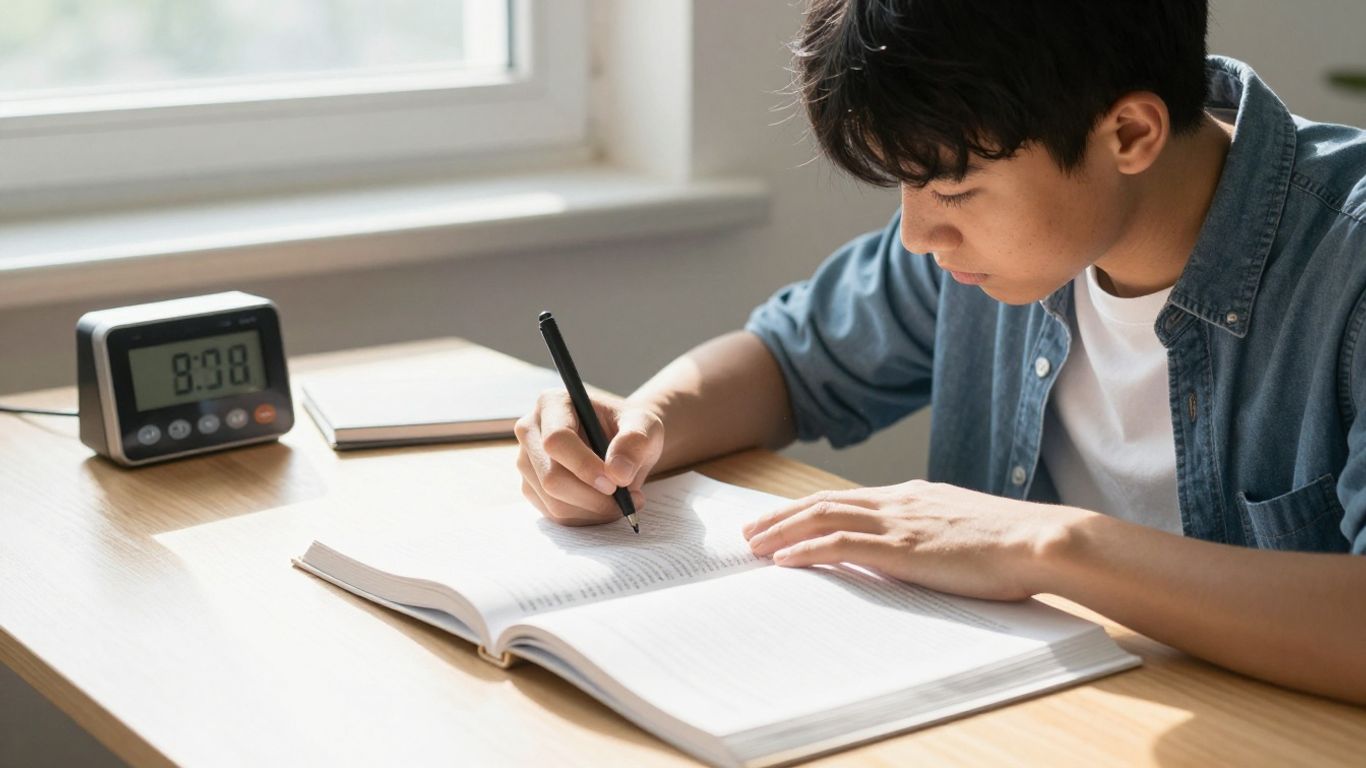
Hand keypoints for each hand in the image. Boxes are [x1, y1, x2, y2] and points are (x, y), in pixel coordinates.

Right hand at [514, 390, 664, 525]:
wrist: (622, 444)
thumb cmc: (630, 428)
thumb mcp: (644, 426)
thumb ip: (635, 442)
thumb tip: (618, 473)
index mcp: (552, 403)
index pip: (556, 440)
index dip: (584, 466)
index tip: (615, 483)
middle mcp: (531, 430)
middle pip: (551, 477)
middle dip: (593, 497)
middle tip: (629, 499)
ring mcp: (527, 461)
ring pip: (553, 501)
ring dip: (594, 510)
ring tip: (626, 500)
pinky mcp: (532, 487)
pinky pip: (555, 515)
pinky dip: (587, 517)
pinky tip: (607, 505)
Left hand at [742, 480, 1083, 599]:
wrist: (1040, 540)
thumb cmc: (1015, 545)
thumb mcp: (964, 530)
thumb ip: (933, 535)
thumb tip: (915, 552)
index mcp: (913, 496)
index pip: (846, 498)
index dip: (807, 508)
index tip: (781, 519)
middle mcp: (898, 501)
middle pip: (823, 503)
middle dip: (781, 516)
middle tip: (749, 531)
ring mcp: (898, 522)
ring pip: (822, 518)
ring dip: (781, 531)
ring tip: (752, 546)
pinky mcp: (901, 547)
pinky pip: (839, 545)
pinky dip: (805, 550)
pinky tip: (782, 561)